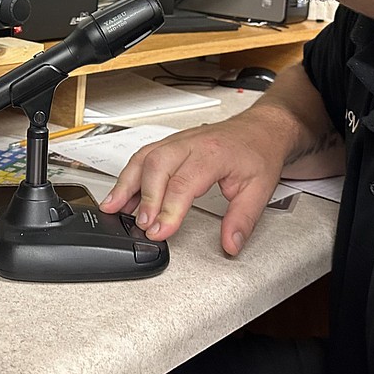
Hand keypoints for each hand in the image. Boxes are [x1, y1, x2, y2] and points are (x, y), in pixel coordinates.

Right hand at [98, 118, 283, 255]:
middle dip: (145, 197)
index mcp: (213, 153)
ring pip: (144, 158)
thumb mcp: (259, 190)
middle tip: (141, 225)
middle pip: (157, 166)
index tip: (160, 231)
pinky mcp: (170, 144)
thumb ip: (242, 220)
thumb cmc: (258, 153)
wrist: (260, 129)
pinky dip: (128, 175)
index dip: (169, 210)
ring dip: (126, 184)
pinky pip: (143, 156)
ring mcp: (177, 141)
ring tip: (113, 208)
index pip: (184, 183)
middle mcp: (191, 144)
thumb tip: (230, 244)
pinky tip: (121, 193)